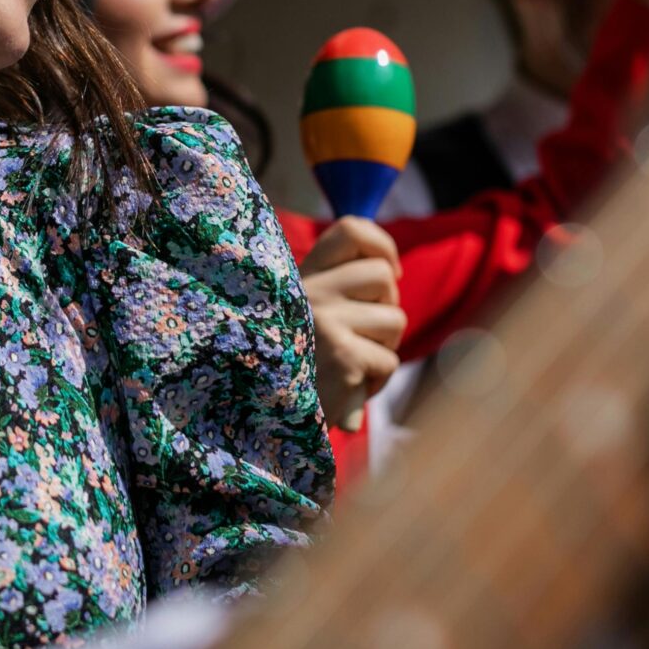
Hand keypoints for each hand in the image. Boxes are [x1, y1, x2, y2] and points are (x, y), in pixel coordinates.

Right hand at [298, 216, 404, 423]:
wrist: (253, 418)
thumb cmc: (283, 370)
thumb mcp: (295, 317)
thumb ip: (334, 288)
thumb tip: (390, 266)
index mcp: (299, 277)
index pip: (351, 230)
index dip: (380, 247)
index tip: (387, 272)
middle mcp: (310, 292)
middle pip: (384, 278)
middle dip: (384, 311)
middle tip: (356, 338)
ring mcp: (326, 322)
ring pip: (394, 320)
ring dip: (382, 349)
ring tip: (350, 367)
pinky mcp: (343, 357)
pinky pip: (388, 362)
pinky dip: (375, 382)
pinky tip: (348, 390)